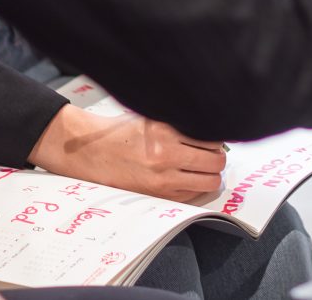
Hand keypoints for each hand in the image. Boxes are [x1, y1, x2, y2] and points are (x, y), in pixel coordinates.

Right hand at [28, 103, 227, 202]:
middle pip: (215, 161)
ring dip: (211, 174)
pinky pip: (192, 195)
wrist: (93, 154)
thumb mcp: (151, 115)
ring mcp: (163, 179)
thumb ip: (179, 120)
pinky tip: (190, 177)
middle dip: (218, 158)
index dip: (217, 138)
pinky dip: (197, 187)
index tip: (214, 138)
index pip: (211, 137)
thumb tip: (210, 123)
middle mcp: (166, 155)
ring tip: (204, 167)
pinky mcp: (158, 195)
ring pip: (209, 182)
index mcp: (164, 130)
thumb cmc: (122, 132)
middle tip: (213, 153)